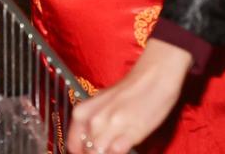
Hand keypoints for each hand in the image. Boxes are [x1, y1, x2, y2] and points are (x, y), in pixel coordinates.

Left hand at [67, 39, 191, 153]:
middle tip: (108, 147)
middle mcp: (93, 120)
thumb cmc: (128, 91)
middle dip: (96, 153)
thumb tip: (89, 144)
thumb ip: (91, 124)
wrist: (152, 78)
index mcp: (82, 112)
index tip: (90, 151)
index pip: (72, 145)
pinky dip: (118, 153)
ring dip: (106, 153)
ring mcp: (110, 127)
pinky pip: (116, 153)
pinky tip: (125, 146)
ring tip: (116, 145)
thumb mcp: (101, 105)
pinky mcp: (129, 134)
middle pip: (87, 152)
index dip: (82, 152)